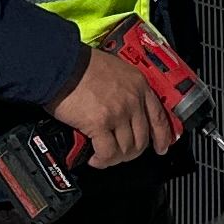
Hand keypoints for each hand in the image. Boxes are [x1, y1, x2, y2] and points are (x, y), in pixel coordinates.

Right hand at [50, 41, 180, 167]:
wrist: (60, 63)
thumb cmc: (79, 63)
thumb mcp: (114, 69)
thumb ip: (123, 89)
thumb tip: (119, 110)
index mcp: (138, 84)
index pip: (158, 116)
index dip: (162, 136)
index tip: (161, 148)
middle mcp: (133, 99)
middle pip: (142, 138)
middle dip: (131, 152)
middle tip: (120, 155)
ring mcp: (118, 112)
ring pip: (126, 149)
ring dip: (115, 158)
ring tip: (103, 157)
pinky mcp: (100, 123)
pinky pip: (107, 152)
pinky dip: (102, 160)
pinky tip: (94, 159)